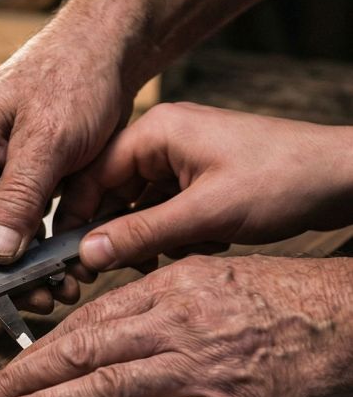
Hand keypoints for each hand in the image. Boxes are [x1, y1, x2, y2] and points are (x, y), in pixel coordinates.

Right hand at [0, 22, 132, 307]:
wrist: (108, 51)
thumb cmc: (73, 75)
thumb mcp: (48, 139)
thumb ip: (17, 197)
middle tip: (35, 301)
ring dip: (23, 269)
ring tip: (59, 289)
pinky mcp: (21, 183)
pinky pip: (21, 228)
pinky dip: (41, 251)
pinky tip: (67, 267)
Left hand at [0, 254, 352, 396]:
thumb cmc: (288, 299)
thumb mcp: (213, 278)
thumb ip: (156, 301)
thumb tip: (105, 328)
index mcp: (169, 288)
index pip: (85, 321)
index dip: (35, 347)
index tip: (2, 365)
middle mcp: (173, 324)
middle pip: (79, 353)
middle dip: (19, 380)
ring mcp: (197, 369)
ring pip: (103, 389)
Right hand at [58, 103, 352, 271]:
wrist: (344, 178)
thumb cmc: (284, 180)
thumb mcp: (206, 214)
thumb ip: (141, 235)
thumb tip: (87, 254)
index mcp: (155, 132)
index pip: (92, 175)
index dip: (78, 218)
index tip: (71, 256)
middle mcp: (162, 140)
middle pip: (112, 193)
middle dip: (121, 232)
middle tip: (127, 265)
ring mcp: (181, 159)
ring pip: (139, 207)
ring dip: (153, 237)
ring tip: (182, 250)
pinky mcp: (198, 178)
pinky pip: (165, 211)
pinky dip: (176, 233)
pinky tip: (204, 242)